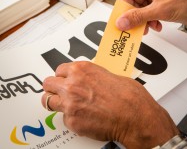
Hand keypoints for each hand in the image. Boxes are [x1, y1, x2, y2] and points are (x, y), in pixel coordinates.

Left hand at [41, 61, 178, 148]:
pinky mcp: (72, 121)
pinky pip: (64, 118)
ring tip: (63, 104)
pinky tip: (83, 116)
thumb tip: (85, 79)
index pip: (59, 70)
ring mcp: (69, 104)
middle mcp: (72, 85)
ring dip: (55, 102)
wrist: (134, 115)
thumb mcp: (106, 74)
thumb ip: (89, 75)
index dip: (62, 76)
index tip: (63, 79)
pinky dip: (71, 118)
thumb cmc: (127, 95)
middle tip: (58, 91)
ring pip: (47, 101)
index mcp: (80, 70)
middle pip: (48, 83)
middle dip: (53, 87)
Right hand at [116, 0, 186, 32]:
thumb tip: (121, 22)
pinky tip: (156, 24)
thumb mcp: (160, 10)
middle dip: (136, 16)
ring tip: (150, 27)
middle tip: (137, 27)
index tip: (123, 21)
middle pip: (132, 1)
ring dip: (144, 19)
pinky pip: (148, 9)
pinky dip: (150, 19)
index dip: (125, 8)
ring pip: (140, 7)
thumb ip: (138, 17)